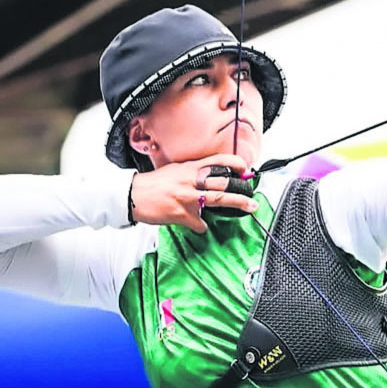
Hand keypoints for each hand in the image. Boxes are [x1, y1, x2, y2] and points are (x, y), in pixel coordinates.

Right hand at [129, 152, 257, 233]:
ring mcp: (187, 197)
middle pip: (223, 183)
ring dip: (237, 204)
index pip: (217, 160)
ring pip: (217, 200)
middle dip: (241, 189)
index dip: (234, 163)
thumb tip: (212, 178)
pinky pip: (199, 223)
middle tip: (253, 196)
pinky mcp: (181, 214)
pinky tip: (200, 227)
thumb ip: (194, 173)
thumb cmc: (154, 183)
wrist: (133, 194)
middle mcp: (191, 180)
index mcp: (190, 168)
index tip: (245, 168)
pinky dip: (201, 227)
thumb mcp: (176, 170)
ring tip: (250, 207)